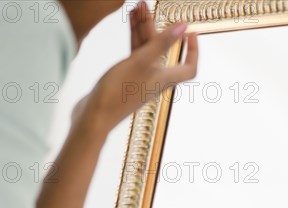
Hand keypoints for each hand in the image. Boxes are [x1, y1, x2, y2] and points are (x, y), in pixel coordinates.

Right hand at [73, 1, 197, 134]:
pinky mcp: (125, 78)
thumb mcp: (141, 62)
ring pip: (146, 50)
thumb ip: (162, 43)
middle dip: (156, 27)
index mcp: (164, 79)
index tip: (190, 32)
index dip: (193, 51)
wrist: (93, 117)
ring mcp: (140, 79)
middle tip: (147, 6)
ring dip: (143, 29)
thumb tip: (184, 27)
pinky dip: (133, 38)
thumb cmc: (117, 93)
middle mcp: (155, 80)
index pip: (189, 67)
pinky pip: (133, 54)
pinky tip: (129, 22)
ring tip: (136, 7)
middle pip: (162, 50)